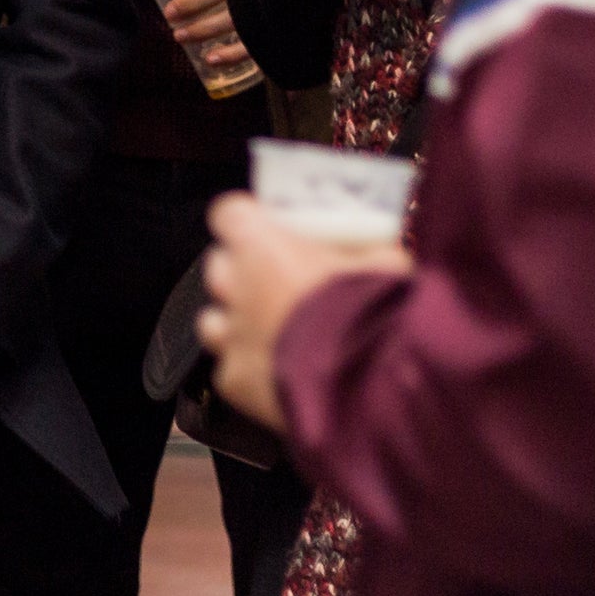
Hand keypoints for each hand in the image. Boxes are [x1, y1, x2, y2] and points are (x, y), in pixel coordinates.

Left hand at [198, 192, 410, 427]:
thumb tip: (375, 252)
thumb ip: (362, 251)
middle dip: (242, 274)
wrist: (373, 376)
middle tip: (277, 283)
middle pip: (219, 268)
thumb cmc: (373, 309)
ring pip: (213, 322)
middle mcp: (237, 286)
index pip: (229, 214)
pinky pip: (231, 373)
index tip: (263, 228)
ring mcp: (234, 335)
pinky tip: (278, 377)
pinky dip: (250, 373)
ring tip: (272, 332)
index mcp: (261, 244)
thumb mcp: (381, 261)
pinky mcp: (238, 381)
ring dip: (237, 324)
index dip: (247, 222)